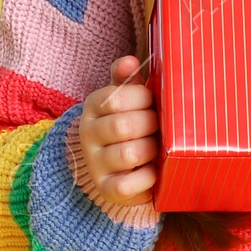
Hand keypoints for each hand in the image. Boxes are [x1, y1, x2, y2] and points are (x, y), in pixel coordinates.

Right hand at [75, 55, 157, 207]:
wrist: (114, 164)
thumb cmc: (129, 123)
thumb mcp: (126, 98)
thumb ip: (127, 80)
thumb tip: (130, 61)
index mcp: (94, 106)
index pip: (116, 98)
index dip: (143, 99)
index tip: (155, 103)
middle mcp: (89, 134)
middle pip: (123, 126)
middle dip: (150, 125)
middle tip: (161, 127)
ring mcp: (95, 163)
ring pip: (128, 154)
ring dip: (151, 150)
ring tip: (159, 148)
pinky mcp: (106, 189)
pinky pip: (127, 186)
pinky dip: (146, 178)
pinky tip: (154, 171)